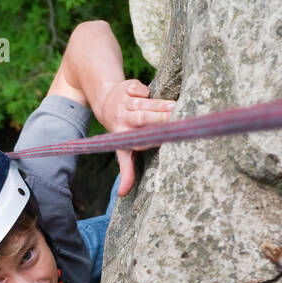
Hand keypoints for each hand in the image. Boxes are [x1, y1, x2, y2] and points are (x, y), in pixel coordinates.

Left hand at [93, 78, 175, 195]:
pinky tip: (152, 97)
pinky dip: (146, 92)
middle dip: (157, 118)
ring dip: (159, 105)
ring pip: (142, 104)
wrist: (105, 101)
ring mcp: (125, 102)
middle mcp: (123, 119)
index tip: (165, 142)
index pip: (138, 140)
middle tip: (174, 118)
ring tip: (176, 107)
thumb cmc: (122, 130)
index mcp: (124, 136)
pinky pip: (140, 90)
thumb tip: (122, 194)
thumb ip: (126, 170)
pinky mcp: (128, 88)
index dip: (151, 140)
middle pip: (141, 119)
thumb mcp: (122, 150)